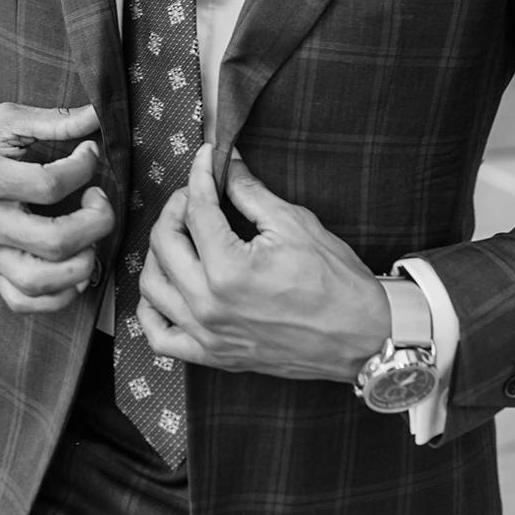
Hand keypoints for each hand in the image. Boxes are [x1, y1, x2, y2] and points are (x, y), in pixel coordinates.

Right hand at [0, 102, 114, 313]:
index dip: (83, 167)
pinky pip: (23, 302)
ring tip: (89, 237)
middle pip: (52, 241)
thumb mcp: (2, 121)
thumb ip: (51, 120)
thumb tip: (96, 115)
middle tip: (97, 199)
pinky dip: (59, 296)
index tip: (88, 153)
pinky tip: (74, 268)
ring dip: (82, 264)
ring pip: (39, 282)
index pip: (48, 185)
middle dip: (95, 222)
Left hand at [136, 144, 388, 380]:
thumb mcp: (294, 223)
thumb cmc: (336, 283)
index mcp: (228, 270)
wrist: (364, 337)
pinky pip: (159, 336)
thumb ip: (250, 191)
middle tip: (196, 194)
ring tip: (182, 234)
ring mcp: (207, 335)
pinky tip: (168, 286)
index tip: (207, 158)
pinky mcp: (213, 356)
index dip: (201, 174)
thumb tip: (228, 162)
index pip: (197, 208)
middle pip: (164, 242)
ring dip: (159, 252)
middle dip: (176, 207)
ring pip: (152, 285)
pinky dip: (151, 311)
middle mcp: (209, 305)